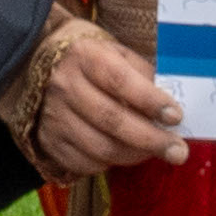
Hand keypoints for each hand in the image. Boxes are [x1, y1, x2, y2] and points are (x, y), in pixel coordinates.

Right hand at [19, 17, 186, 180]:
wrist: (36, 63)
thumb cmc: (90, 58)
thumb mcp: (116, 52)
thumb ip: (142, 74)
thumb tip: (170, 106)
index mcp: (84, 57)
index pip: (119, 81)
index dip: (150, 101)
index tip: (176, 116)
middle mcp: (64, 86)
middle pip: (111, 120)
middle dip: (150, 140)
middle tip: (178, 151)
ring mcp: (53, 116)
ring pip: (99, 147)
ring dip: (135, 155)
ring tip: (156, 153)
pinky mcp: (48, 140)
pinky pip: (84, 163)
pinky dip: (110, 164)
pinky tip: (125, 154)